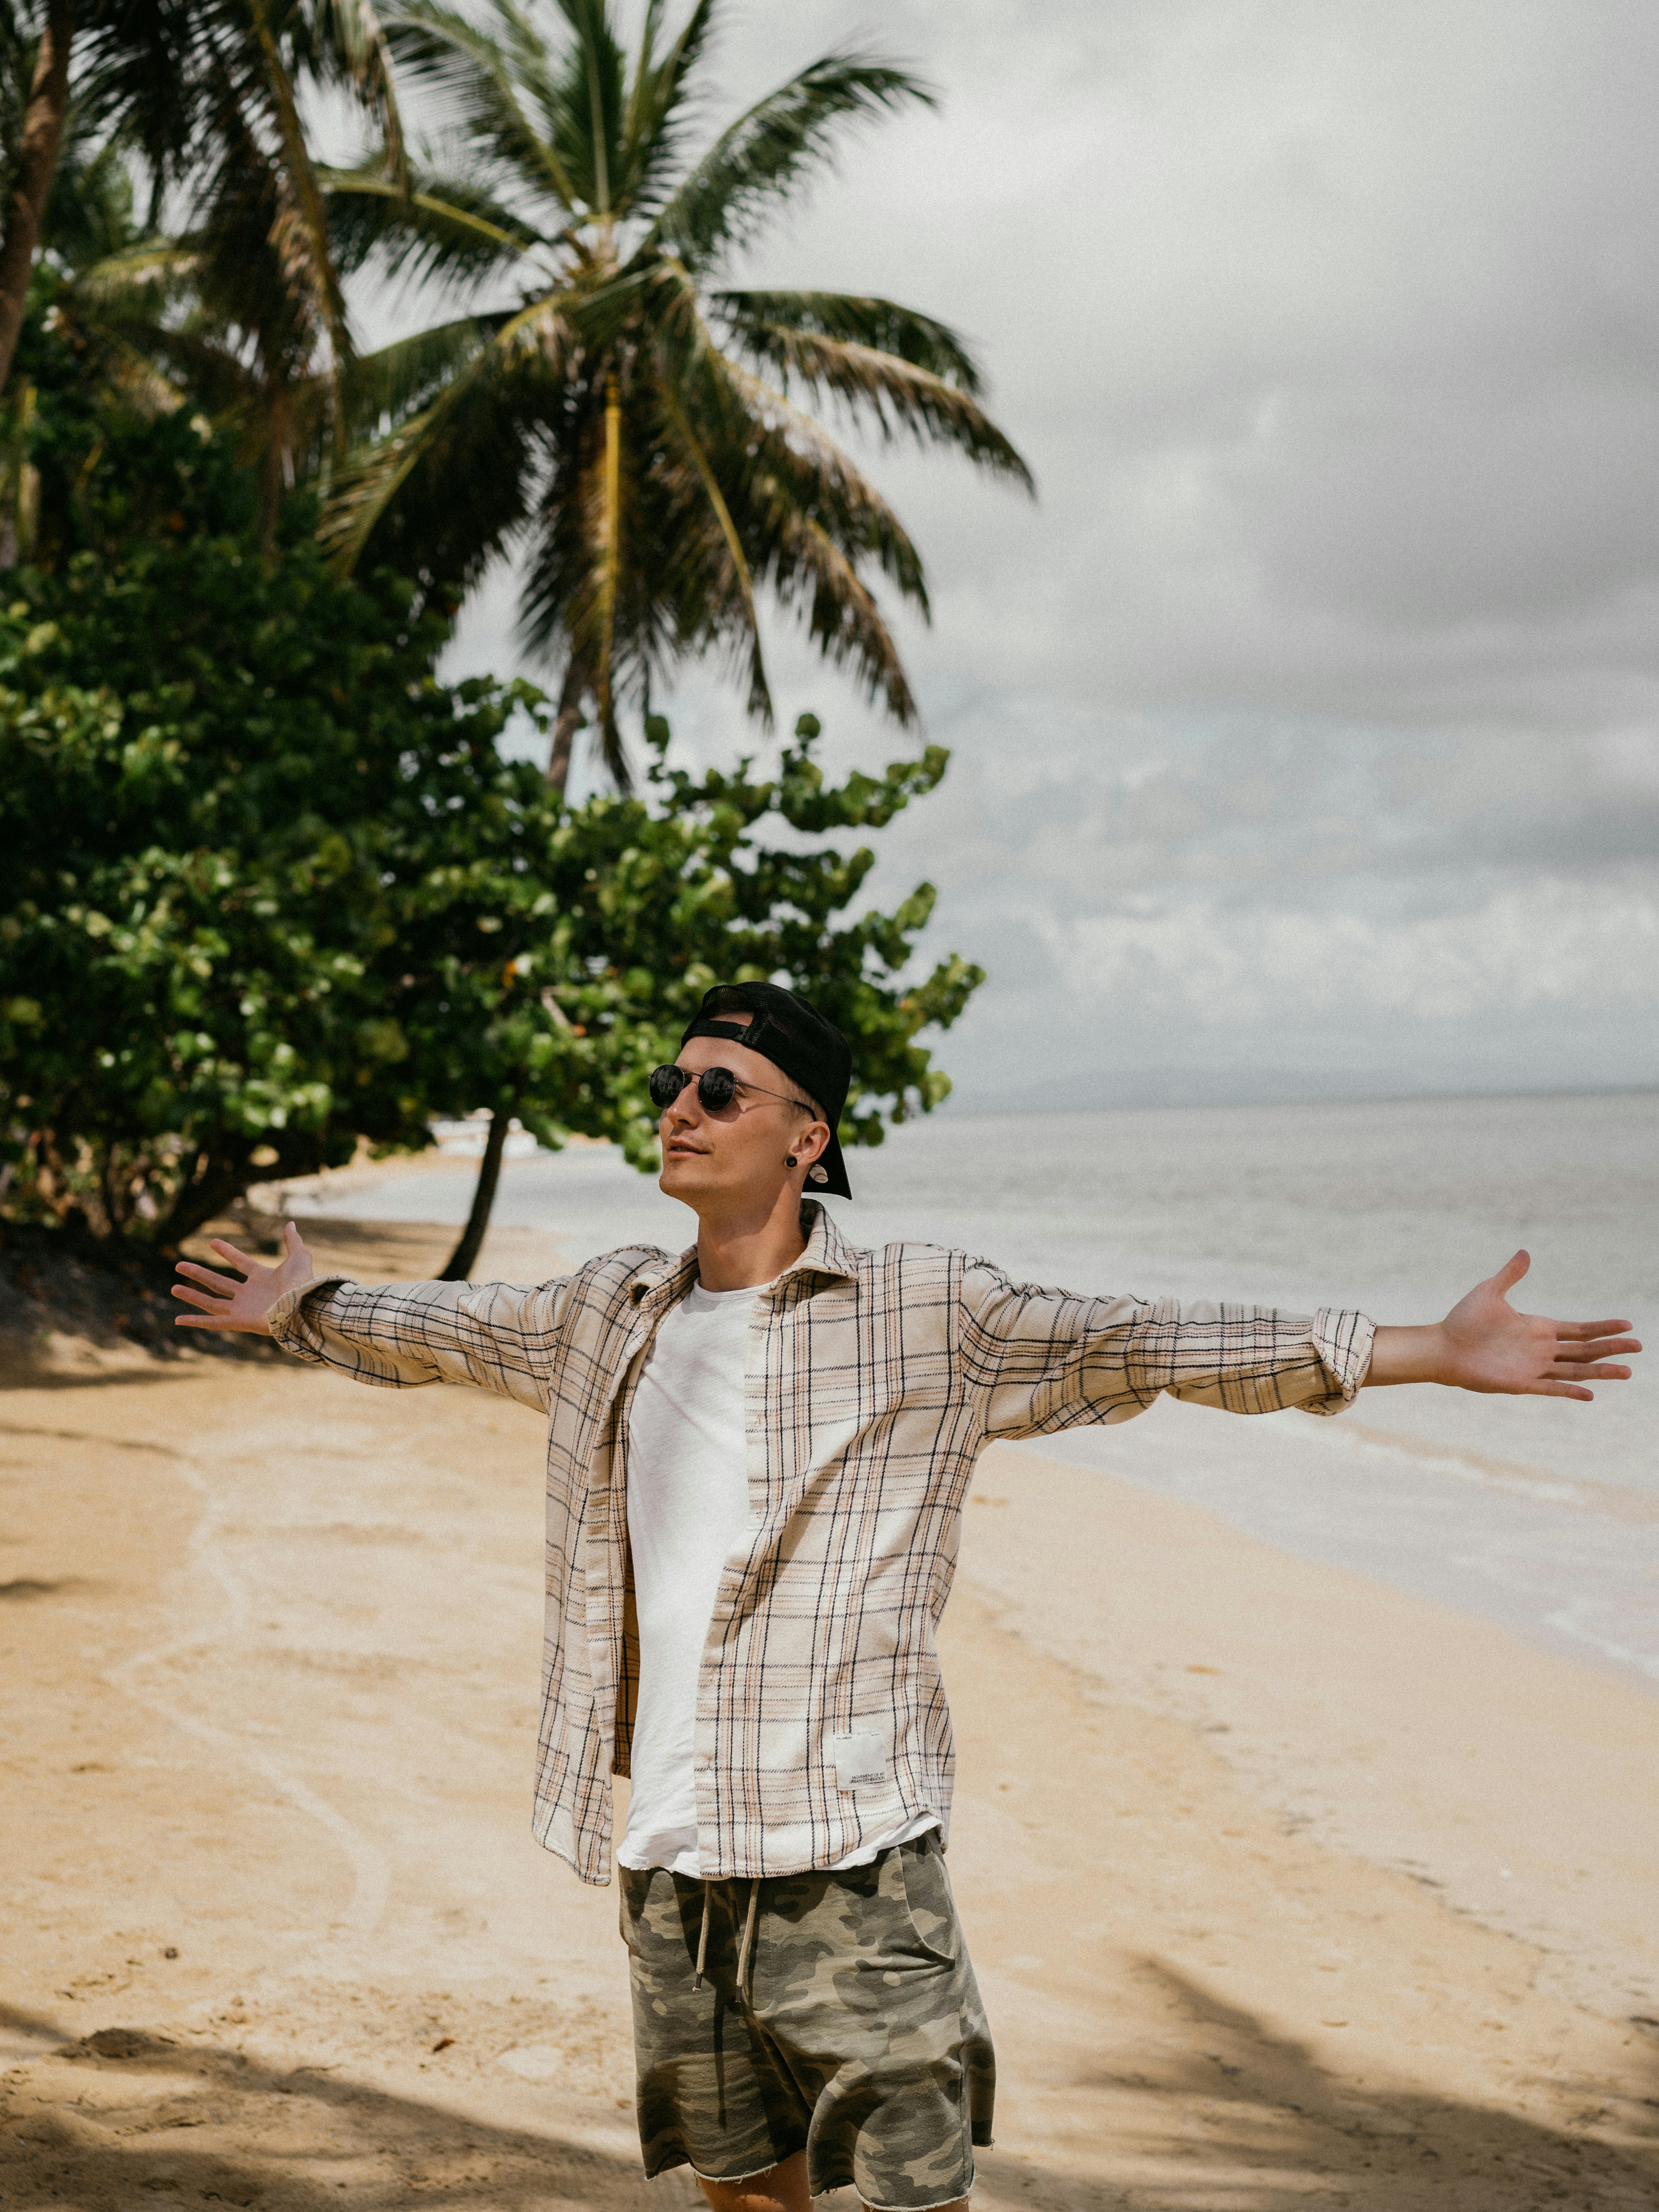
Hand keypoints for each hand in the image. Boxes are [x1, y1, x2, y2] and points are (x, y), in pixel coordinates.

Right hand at [172, 1222, 315, 1335]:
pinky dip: (195, 1322)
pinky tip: (178, 1319)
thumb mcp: (299, 1257)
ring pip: (211, 1301)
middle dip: (198, 1274)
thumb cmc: (302, 1284)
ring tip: (173, 1288)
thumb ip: (293, 1241)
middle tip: (178, 1265)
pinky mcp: (238, 1322)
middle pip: (218, 1283)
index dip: (227, 1252)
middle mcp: (249, 1294)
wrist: (302, 1307)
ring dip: (192, 1295)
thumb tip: (291, 1224)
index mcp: (262, 1278)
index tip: (212, 1242)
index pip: (240, 1262)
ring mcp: (242, 1309)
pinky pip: (212, 1322)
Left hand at [1366, 1250, 1640, 1398]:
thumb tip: (1525, 1252)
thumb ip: (1510, 1274)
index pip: (1579, 1329)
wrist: (1442, 1346)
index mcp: (1538, 1328)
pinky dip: (1570, 1390)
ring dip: (1600, 1371)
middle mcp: (1541, 1349)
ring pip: (1575, 1370)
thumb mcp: (1490, 1292)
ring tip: (1626, 1371)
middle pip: (1585, 1349)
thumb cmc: (1463, 1320)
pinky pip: (1552, 1387)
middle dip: (1611, 1347)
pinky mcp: (1521, 1383)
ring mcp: (1533, 1367)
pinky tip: (1590, 1394)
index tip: (1627, 1324)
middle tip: (1638, 1346)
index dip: (1602, 1328)